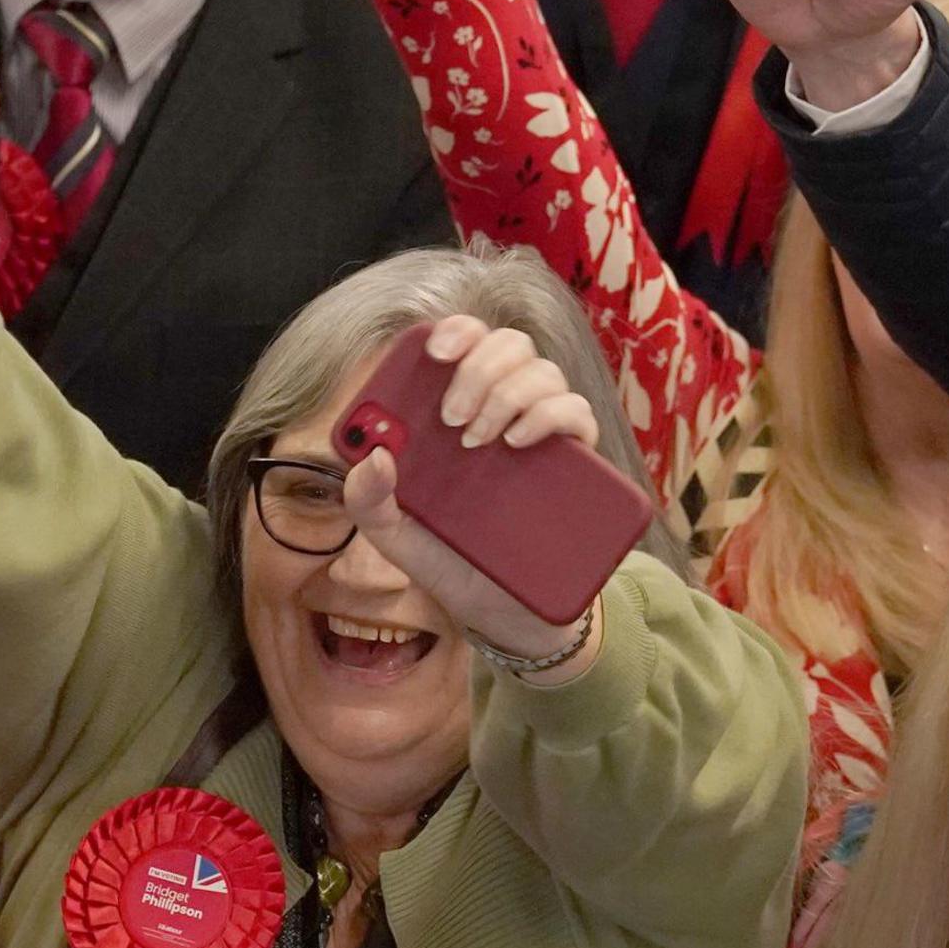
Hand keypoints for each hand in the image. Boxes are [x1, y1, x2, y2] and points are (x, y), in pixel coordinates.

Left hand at [338, 317, 604, 663]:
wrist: (507, 617)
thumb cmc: (453, 566)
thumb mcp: (399, 540)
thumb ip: (369, 502)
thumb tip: (372, 455)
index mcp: (460, 413)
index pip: (466, 344)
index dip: (456, 329)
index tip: (436, 351)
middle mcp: (504, 411)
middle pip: (507, 346)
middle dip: (477, 368)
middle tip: (452, 420)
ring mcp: (543, 433)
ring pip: (543, 371)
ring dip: (507, 392)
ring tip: (481, 441)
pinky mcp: (578, 462)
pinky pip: (576, 412)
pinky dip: (548, 415)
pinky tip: (518, 441)